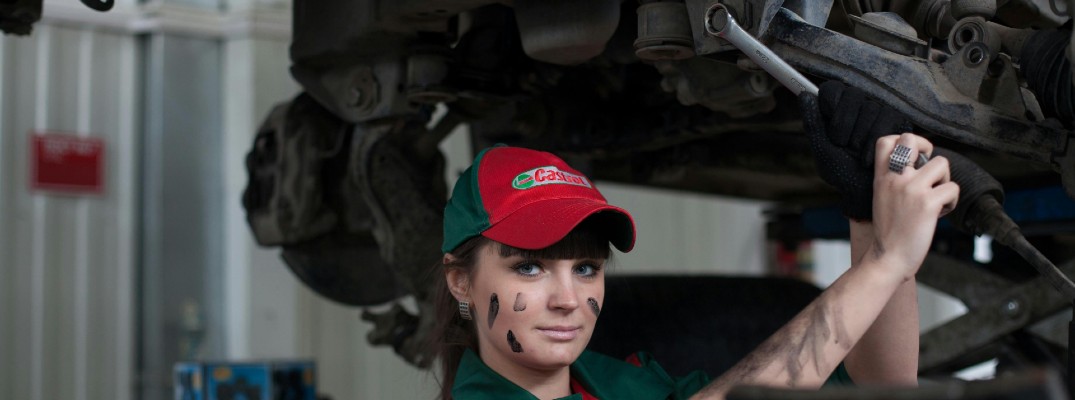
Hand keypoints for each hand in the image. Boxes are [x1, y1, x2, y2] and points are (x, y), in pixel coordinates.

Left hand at [799, 81, 912, 220]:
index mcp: (837, 111)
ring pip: (870, 108)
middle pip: (852, 96)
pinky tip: (868, 156)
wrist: (864, 191)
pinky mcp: (897, 121)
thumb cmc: (842, 171)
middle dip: (844, 126)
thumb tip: (805, 96)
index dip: (830, 107)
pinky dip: (874, 141)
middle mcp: (858, 107)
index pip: (832, 90)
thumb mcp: (822, 149)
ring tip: (856, 153)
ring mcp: (878, 111)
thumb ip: (813, 122)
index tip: (829, 128)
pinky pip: (886, 118)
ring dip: (859, 137)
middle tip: (843, 145)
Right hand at [868, 134, 959, 278]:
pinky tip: (940, 214)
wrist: (888, 258)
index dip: (905, 140)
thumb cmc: (889, 231)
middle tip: (930, 171)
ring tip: (936, 198)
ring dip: (945, 180)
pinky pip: (953, 188)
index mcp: (881, 178)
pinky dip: (952, 202)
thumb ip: (894, 180)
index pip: (886, 141)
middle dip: (928, 150)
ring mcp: (912, 189)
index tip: (914, 155)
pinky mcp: (928, 203)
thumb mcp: (882, 198)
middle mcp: (895, 178)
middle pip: (912, 140)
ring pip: (942, 163)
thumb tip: (920, 165)